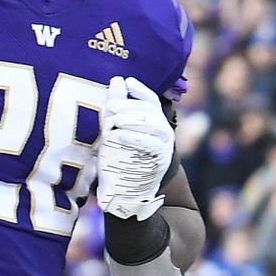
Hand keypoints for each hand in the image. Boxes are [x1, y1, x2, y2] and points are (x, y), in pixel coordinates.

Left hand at [97, 77, 175, 219]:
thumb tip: (116, 81)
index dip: (140, 89)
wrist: (127, 194)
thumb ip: (116, 108)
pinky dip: (133, 137)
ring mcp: (163, 146)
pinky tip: (118, 134)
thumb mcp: (115, 130)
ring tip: (114, 118)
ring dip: (131, 118)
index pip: (150, 100)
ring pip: (152, 124)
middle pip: (149, 110)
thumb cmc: (120, 159)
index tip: (126, 81)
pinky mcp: (159, 161)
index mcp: (153, 122)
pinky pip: (149, 144)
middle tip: (111, 105)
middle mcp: (162, 132)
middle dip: (129, 105)